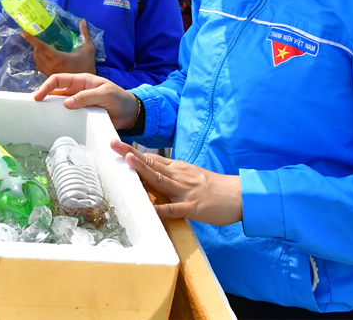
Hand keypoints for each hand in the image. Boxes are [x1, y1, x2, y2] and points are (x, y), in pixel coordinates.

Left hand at [22, 20, 95, 75]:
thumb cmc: (87, 64)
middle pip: (37, 53)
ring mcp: (49, 72)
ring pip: (36, 60)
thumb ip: (85, 34)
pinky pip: (38, 67)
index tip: (23, 33)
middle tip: (37, 37)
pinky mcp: (49, 76)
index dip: (32, 39)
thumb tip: (83, 20)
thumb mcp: (88, 48)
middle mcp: (52, 65)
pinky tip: (42, 56)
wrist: (86, 83)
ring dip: (35, 52)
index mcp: (59, 58)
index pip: (42, 47)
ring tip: (39, 46)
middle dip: (34, 44)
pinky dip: (38, 60)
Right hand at [33, 73, 139, 129]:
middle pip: (55, 93)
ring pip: (60, 106)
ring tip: (41, 118)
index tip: (38, 97)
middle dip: (44, 98)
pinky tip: (56, 126)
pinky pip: (68, 117)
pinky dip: (61, 120)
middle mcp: (77, 91)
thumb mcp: (105, 94)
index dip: (46, 86)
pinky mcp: (81, 116)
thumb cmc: (119, 99)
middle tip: (34, 109)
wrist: (131, 113)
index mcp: (81, 81)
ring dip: (51, 111)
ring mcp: (78, 104)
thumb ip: (87, 97)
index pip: (59, 79)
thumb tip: (66, 104)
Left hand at [111, 140, 242, 224]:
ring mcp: (185, 191)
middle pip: (151, 163)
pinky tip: (149, 209)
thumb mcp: (190, 175)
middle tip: (113, 144)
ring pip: (160, 179)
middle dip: (130, 154)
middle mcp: (179, 176)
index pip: (151, 158)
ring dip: (143, 170)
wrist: (239, 196)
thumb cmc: (213, 187)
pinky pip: (174, 209)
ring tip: (127, 160)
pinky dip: (161, 208)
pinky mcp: (192, 207)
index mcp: (178, 168)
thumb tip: (148, 176)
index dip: (132, 151)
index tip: (116, 143)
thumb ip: (170, 175)